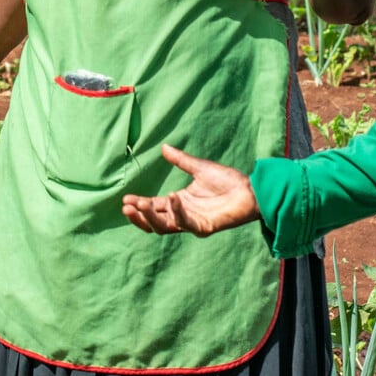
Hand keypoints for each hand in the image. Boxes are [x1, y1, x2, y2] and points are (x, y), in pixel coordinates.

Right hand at [121, 145, 260, 236]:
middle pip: (155, 222)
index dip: (139, 205)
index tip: (125, 199)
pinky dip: (176, 212)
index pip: (154, 207)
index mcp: (179, 203)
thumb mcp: (199, 167)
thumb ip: (180, 160)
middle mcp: (183, 215)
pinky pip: (186, 223)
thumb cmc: (228, 180)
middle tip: (127, 206)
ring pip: (165, 227)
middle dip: (140, 216)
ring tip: (140, 204)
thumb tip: (163, 147)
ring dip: (151, 217)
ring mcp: (193, 223)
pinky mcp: (204, 227)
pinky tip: (171, 197)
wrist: (251, 189)